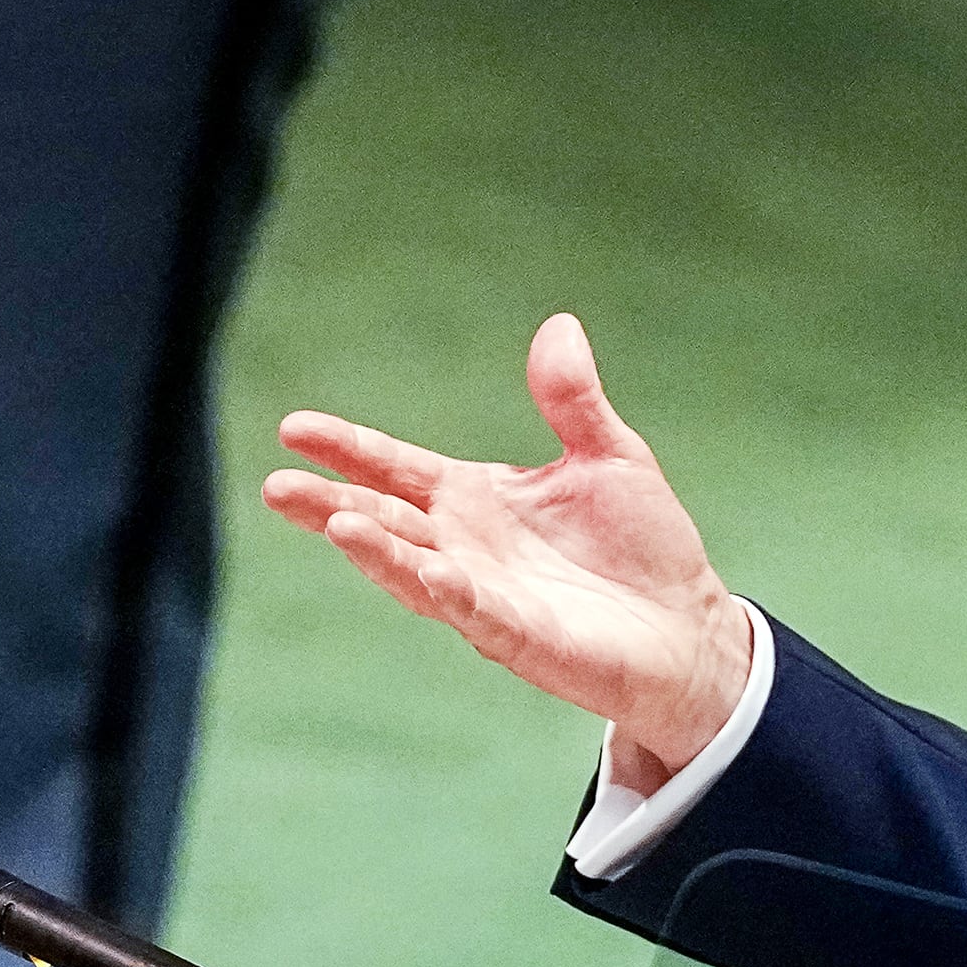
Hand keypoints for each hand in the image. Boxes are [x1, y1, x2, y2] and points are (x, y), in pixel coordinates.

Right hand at [265, 313, 748, 785]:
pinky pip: (481, 615)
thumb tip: (559, 326)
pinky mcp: (526, 639)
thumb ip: (572, 399)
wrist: (690, 630)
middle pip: (385, 522)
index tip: (294, 428)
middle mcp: (467, 549)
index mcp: (476, 499)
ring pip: (417, 573)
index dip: (348, 449)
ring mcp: (490, 597)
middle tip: (276, 485)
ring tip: (335, 521)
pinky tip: (432, 573)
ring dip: (377, 550)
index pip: (396, 470)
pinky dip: (455, 595)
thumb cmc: (643, 548)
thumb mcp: (610, 455)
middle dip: (330, 503)